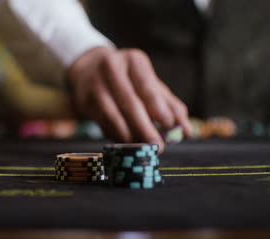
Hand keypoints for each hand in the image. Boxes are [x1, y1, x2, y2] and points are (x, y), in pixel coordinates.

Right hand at [67, 46, 191, 152]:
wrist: (88, 67)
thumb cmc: (127, 78)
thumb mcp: (148, 83)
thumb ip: (169, 105)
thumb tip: (185, 131)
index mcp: (134, 60)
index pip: (148, 88)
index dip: (160, 110)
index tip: (169, 127)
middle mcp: (111, 68)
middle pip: (130, 104)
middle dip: (145, 129)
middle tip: (158, 147)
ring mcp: (94, 85)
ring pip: (114, 117)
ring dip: (130, 136)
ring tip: (142, 147)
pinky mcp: (84, 101)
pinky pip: (103, 124)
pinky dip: (117, 136)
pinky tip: (127, 142)